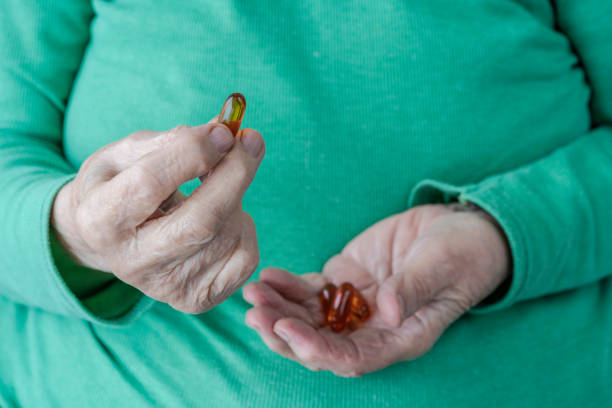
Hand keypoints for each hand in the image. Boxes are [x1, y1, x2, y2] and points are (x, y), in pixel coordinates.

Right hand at [51, 121, 264, 312]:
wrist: (107, 238)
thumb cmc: (120, 184)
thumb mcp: (127, 152)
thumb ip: (173, 140)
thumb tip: (227, 132)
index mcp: (100, 220)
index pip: (150, 184)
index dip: (194, 152)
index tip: (223, 130)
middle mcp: (131, 263)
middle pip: (201, 221)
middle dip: (235, 173)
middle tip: (251, 139)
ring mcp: (165, 288)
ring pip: (228, 234)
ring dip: (236, 197)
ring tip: (214, 188)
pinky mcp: (195, 300)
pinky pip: (245, 259)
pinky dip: (245, 229)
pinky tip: (223, 220)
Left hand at [243, 203, 509, 375]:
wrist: (461, 231)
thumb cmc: (462, 254)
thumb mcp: (441, 268)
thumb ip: (412, 289)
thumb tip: (387, 312)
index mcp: (399, 337)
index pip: (351, 357)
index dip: (316, 349)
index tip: (287, 329)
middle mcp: (372, 328)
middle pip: (319, 343)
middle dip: (284, 333)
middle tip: (256, 314)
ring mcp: (356, 305)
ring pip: (308, 318)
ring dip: (278, 309)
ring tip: (253, 293)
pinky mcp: (346, 280)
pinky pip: (310, 290)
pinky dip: (288, 286)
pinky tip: (269, 276)